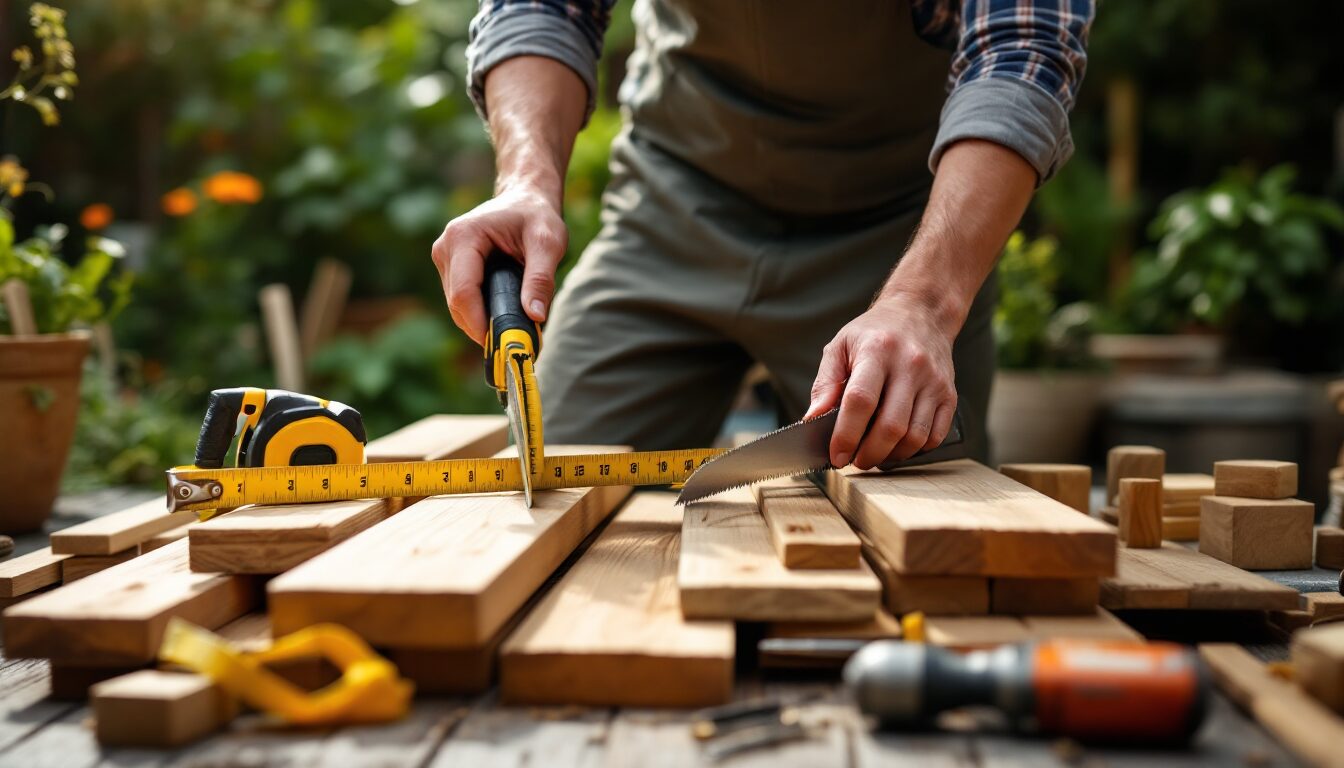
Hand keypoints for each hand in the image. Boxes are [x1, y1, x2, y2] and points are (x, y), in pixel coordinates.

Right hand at [430, 186, 566, 345]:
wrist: (524, 197)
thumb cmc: (536, 215)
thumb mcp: (548, 242)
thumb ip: (541, 278)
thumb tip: (536, 316)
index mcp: (464, 237)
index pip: (464, 292)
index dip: (480, 323)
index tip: (504, 343)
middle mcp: (445, 248)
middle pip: (457, 304)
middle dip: (484, 327)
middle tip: (518, 342)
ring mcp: (444, 259)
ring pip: (457, 307)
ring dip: (482, 322)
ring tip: (515, 328)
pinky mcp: (450, 269)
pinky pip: (461, 301)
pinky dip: (480, 313)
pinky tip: (504, 316)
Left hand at [805, 294, 958, 468]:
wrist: (921, 313)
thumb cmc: (874, 333)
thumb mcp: (840, 346)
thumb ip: (825, 383)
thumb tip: (812, 419)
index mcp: (877, 351)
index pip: (861, 401)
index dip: (846, 434)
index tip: (836, 455)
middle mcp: (910, 365)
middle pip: (890, 425)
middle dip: (869, 453)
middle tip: (855, 461)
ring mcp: (934, 381)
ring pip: (915, 436)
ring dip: (891, 455)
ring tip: (874, 454)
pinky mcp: (949, 394)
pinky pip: (935, 435)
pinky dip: (915, 449)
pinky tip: (898, 444)